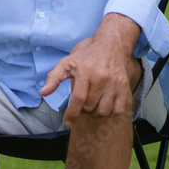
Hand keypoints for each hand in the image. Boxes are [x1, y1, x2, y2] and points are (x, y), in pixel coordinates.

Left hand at [40, 13, 140, 127]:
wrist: (111, 46)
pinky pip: (118, 109)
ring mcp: (114, 83)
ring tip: (92, 105)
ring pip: (104, 111)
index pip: (78, 98)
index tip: (68, 122)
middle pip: (90, 107)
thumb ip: (54, 78)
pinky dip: (110, 112)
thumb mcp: (67, 62)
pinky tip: (104, 105)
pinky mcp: (124, 87)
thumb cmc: (87, 56)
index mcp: (85, 71)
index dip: (72, 114)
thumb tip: (43, 93)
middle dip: (83, 110)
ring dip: (96, 113)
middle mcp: (101, 77)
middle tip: (81, 104)